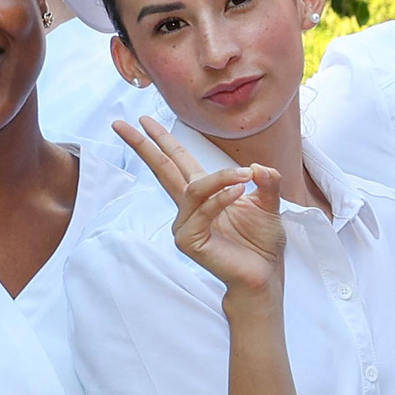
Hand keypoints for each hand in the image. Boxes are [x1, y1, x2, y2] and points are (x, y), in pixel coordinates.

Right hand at [120, 117, 285, 300]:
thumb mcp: (269, 204)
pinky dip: (222, 199)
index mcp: (204, 194)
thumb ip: (267, 182)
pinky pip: (203, 211)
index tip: (143, 120)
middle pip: (162, 169)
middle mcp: (189, 207)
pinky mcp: (188, 241)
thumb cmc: (262, 243)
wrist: (264, 274)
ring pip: (194, 189)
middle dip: (144, 145)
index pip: (177, 161)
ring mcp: (185, 224)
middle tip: (125, 123)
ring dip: (221, 178)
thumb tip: (258, 166)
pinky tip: (239, 193)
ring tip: (246, 176)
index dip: (161, 140)